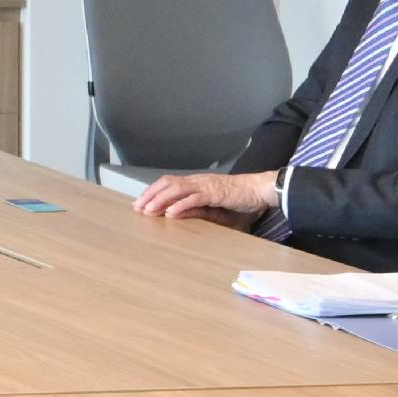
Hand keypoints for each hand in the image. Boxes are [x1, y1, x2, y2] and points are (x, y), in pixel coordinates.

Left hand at [134, 170, 277, 222]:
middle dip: (150, 195)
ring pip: (177, 189)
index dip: (153, 192)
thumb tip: (175, 214)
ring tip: (149, 210)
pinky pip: (195, 198)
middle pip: (167, 184)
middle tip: (137, 208)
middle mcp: (198, 181)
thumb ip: (197, 211)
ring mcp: (206, 186)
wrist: (260, 191)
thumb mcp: (215, 210)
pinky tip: (171, 213)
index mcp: (196, 183)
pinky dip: (181, 205)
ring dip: (161, 199)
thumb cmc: (240, 201)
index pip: (169, 184)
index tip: (140, 204)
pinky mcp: (216, 193)